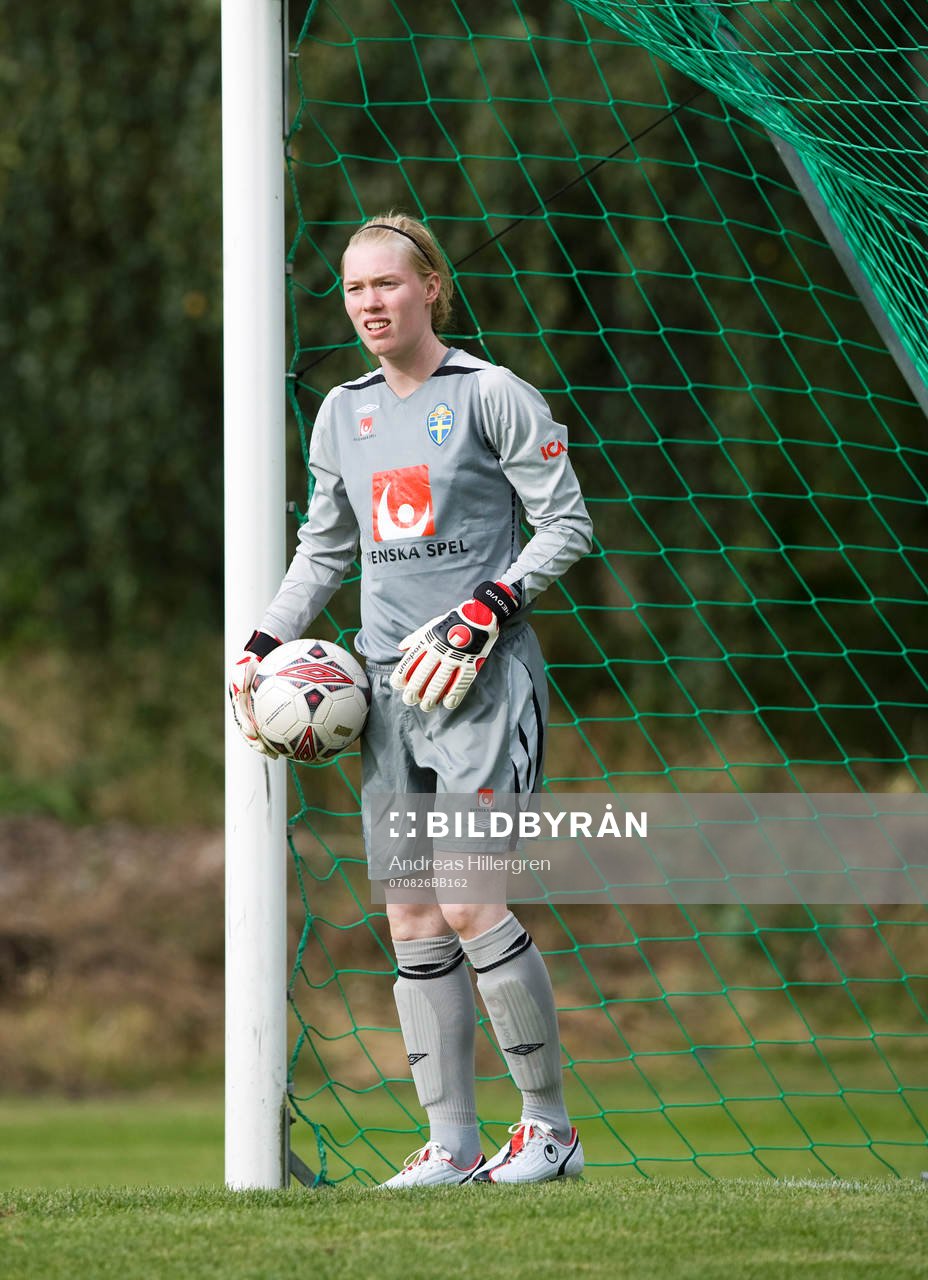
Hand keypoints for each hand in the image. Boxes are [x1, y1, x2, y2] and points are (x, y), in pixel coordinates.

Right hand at [228, 630, 281, 756]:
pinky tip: (300, 740)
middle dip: (257, 743)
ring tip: (282, 754)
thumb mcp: (245, 664)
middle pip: (251, 733)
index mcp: (240, 705)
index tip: (252, 734)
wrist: (263, 660)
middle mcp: (248, 713)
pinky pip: (280, 726)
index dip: (246, 729)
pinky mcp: (271, 715)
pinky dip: (287, 734)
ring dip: (272, 745)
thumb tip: (241, 684)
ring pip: (265, 733)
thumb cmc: (254, 662)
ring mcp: (258, 715)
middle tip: (268, 752)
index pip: (241, 719)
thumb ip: (242, 675)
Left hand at [390, 581, 517, 712]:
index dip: (401, 674)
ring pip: (439, 682)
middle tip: (409, 700)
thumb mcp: (430, 626)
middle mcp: (439, 650)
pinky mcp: (471, 664)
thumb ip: (415, 638)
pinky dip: (454, 695)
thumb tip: (401, 648)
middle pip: (422, 675)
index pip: (410, 661)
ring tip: (426, 706)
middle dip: (413, 691)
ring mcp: (455, 658)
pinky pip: (461, 683)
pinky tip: (448, 704)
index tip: (398, 685)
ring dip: (431, 697)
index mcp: (428, 641)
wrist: (479, 616)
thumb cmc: (451, 623)